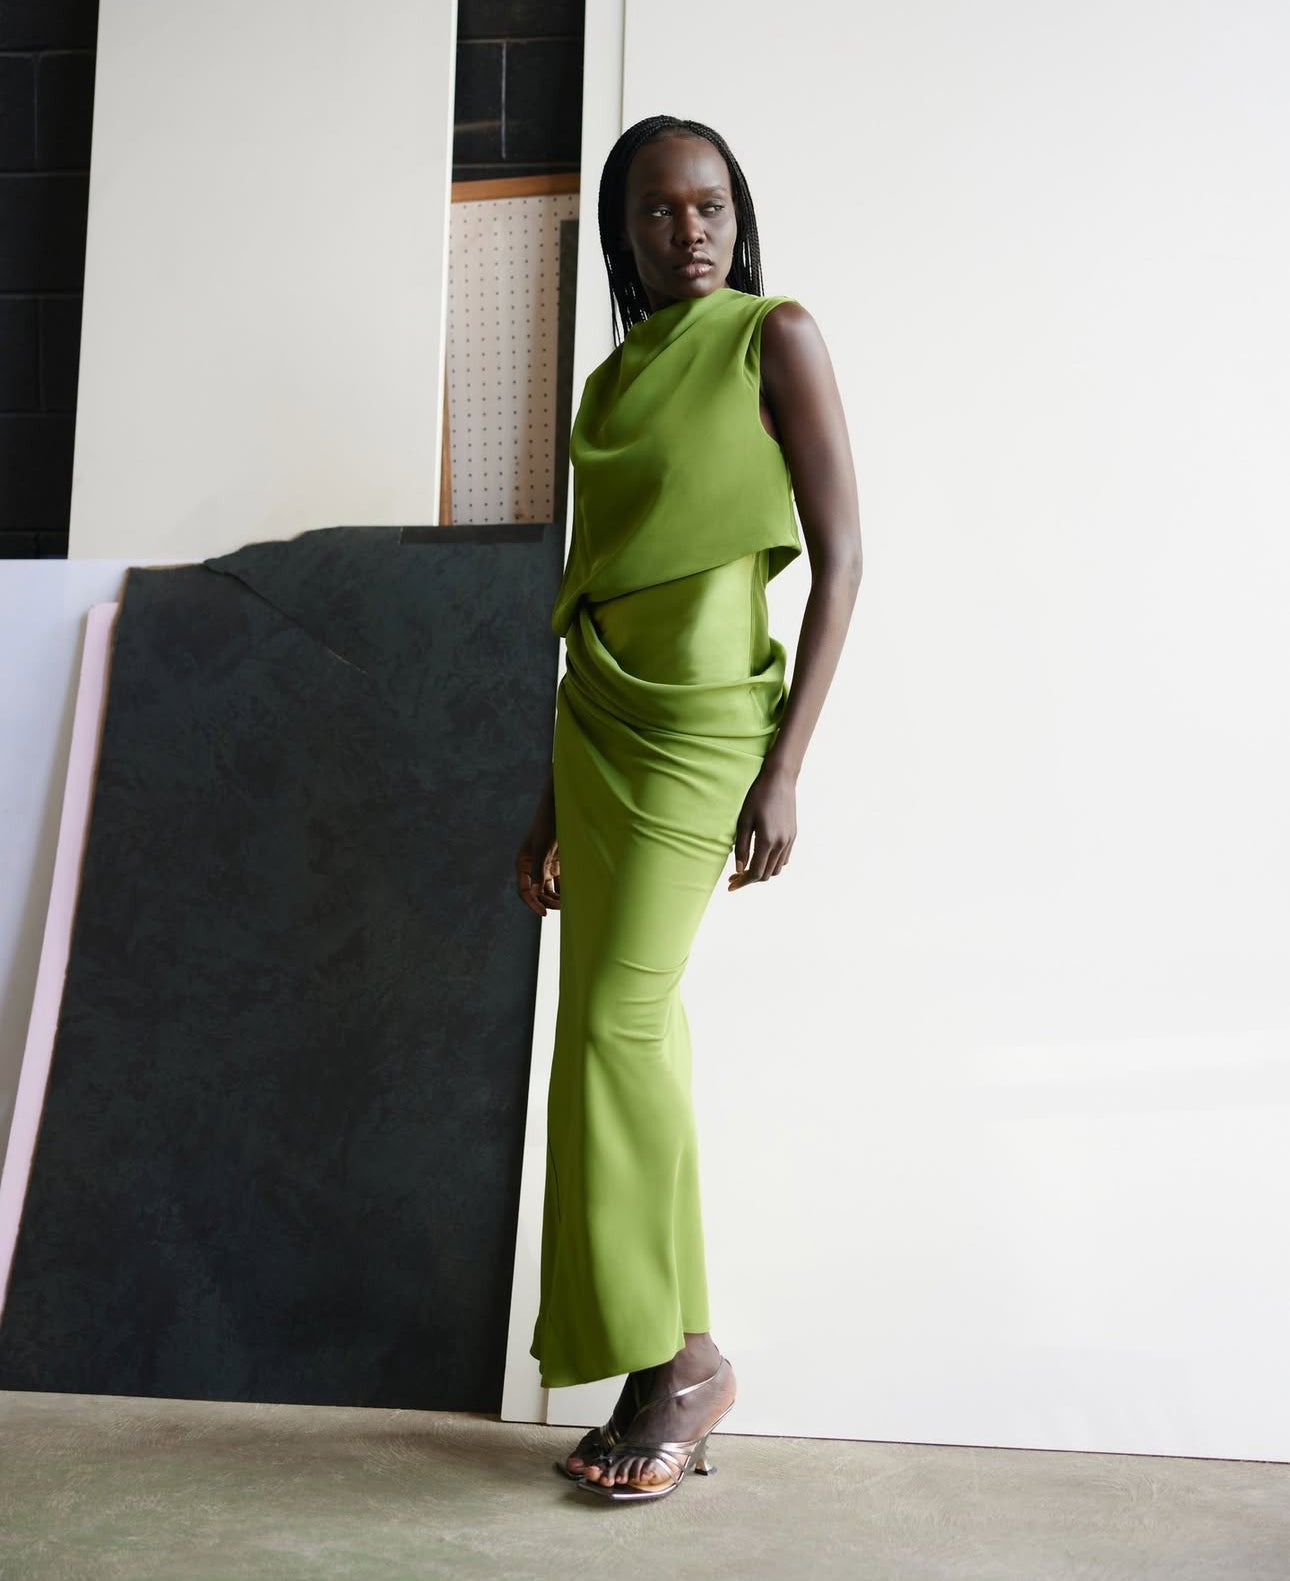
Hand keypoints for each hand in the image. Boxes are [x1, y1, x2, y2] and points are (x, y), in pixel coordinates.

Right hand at [516, 776, 560, 916]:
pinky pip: (560, 881)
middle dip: (546, 901)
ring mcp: (545, 865)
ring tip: (566, 905)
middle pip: (537, 892)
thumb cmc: (548, 824)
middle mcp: (533, 866)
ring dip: (555, 898)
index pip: (524, 890)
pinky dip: (565, 889)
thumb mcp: (542, 847)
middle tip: (560, 908)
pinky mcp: (558, 863)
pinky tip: (573, 895)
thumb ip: (538, 868)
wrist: (562, 808)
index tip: (544, 913)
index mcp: (523, 864)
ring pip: (548, 889)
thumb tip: (534, 890)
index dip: (532, 903)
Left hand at [729, 760, 795, 889]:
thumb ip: (742, 847)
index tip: (730, 886)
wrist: (780, 780)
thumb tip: (739, 869)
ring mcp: (789, 840)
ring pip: (776, 869)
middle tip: (734, 876)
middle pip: (766, 874)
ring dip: (761, 873)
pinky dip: (772, 864)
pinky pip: (784, 859)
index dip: (742, 882)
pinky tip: (761, 857)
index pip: (755, 872)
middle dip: (749, 879)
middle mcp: (781, 844)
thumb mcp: (743, 821)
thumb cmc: (757, 797)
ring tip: (747, 868)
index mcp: (767, 841)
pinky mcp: (793, 835)